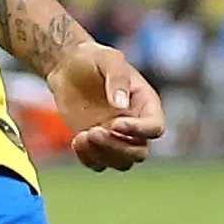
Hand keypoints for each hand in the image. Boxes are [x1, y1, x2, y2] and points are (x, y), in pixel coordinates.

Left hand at [49, 40, 165, 170]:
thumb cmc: (92, 59)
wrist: (67, 67)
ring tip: (81, 136)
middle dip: (117, 147)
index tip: (116, 123)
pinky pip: (99, 164)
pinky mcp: (96, 144)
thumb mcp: (108, 59)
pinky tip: (76, 142)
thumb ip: (117, 78)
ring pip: (121, 162)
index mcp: (146, 105)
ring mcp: (116, 137)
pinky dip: (89, 159)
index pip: (155, 127)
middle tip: (93, 131)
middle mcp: (135, 125)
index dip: (140, 131)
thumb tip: (121, 106)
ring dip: (102, 155)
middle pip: (139, 152)